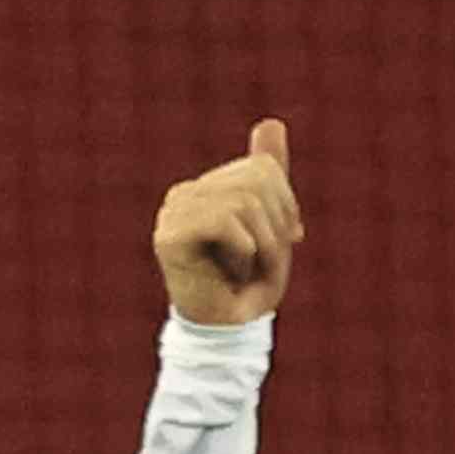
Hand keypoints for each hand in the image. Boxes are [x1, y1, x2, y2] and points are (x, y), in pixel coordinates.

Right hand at [149, 109, 299, 322]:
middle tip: (263, 262)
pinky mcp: (169, 236)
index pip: (263, 169)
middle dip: (276, 227)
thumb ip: (270, 174)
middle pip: (257, 180)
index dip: (285, 206)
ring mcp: (173, 213)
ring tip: (248, 270)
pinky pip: (227, 221)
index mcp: (207, 188)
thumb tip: (273, 122)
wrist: (228, 332)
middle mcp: (184, 194)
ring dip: (263, 246)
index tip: (280, 242)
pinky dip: (245, 252)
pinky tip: (232, 272)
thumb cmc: (249, 283)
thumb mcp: (271, 222)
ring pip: (245, 202)